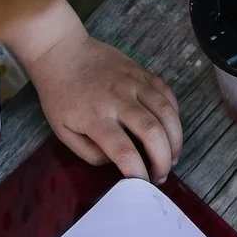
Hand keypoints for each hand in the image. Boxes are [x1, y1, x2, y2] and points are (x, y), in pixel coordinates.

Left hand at [30, 33, 182, 182]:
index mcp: (95, 117)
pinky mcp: (142, 72)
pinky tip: (171, 130)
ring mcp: (133, 83)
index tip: (142, 184)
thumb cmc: (60, 94)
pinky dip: (175, 114)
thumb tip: (115, 161)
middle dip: (163, 159)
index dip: (137, 172)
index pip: (123, 150)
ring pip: (166, 111)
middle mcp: (118, 99)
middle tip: (161, 175)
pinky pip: (167, 93)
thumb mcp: (62, 131)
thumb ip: (89, 152)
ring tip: (173, 157)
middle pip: (152, 131)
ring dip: (175, 139)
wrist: (61, 51)